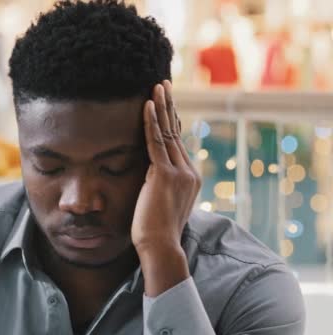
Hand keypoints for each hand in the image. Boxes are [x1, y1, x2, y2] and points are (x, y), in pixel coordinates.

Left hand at [131, 81, 200, 295]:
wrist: (160, 247)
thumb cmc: (156, 231)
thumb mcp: (162, 203)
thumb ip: (160, 186)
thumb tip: (151, 175)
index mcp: (189, 177)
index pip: (178, 142)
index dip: (171, 121)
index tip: (165, 104)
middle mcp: (189, 171)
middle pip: (177, 131)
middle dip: (169, 106)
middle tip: (163, 84)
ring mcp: (179, 172)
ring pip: (169, 132)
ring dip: (162, 106)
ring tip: (157, 86)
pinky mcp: (164, 175)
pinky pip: (156, 142)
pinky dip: (151, 122)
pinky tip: (147, 104)